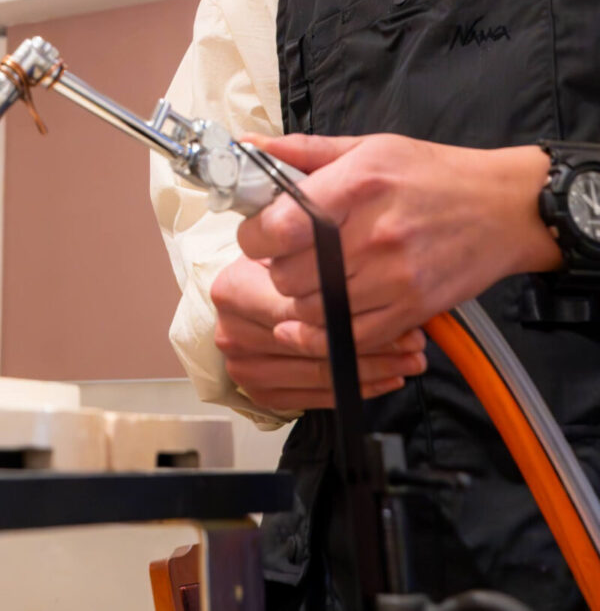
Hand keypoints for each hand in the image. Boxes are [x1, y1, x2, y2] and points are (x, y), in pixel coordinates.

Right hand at [212, 254, 426, 409]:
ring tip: (407, 360)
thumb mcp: (285, 248)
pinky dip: (354, 389)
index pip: (298, 309)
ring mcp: (243, 367)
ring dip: (370, 370)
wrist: (241, 299)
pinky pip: (315, 397)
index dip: (351, 312)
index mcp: (233, 291)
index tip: (396, 310)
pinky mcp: (260, 392)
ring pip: (319, 374)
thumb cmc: (270, 271)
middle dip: (370, 345)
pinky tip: (384, 378)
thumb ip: (312, 253)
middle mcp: (232, 333)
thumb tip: (365, 259)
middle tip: (412, 342)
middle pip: (311, 345)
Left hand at [237, 133, 559, 354]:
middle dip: (278, 268)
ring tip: (315, 280)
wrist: (506, 208)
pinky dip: (326, 333)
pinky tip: (325, 314)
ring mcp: (395, 277)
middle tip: (291, 258)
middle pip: (289, 275)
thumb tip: (250, 148)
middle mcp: (374, 233)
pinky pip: (349, 338)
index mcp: (358, 185)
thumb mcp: (370, 148)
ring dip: (302, 299)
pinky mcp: (412, 309)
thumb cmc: (433, 175)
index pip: (279, 226)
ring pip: (312, 309)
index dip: (255, 237)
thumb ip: (306, 153)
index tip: (259, 236)